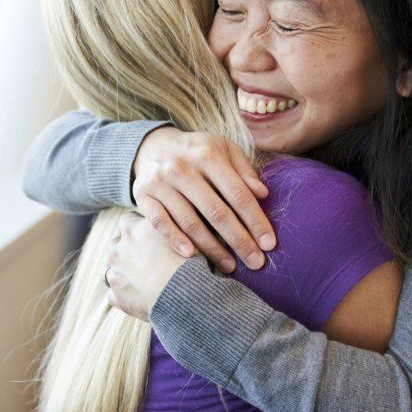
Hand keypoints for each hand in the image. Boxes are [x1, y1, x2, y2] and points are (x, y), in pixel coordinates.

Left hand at [104, 212, 188, 321]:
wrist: (186, 296)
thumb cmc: (191, 262)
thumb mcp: (187, 235)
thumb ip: (173, 227)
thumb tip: (176, 221)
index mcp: (133, 229)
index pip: (128, 220)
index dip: (140, 227)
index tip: (152, 236)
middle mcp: (118, 249)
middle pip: (116, 243)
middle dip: (127, 249)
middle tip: (147, 258)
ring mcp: (114, 274)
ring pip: (111, 268)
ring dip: (123, 271)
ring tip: (144, 279)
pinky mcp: (116, 297)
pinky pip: (115, 294)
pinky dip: (125, 295)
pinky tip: (141, 297)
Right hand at [132, 126, 273, 272]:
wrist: (155, 145)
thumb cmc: (199, 153)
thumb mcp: (224, 150)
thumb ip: (244, 170)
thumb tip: (262, 193)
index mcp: (208, 154)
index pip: (237, 194)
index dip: (255, 221)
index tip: (269, 243)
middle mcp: (181, 168)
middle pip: (216, 212)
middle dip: (239, 240)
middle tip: (255, 262)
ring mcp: (160, 182)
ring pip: (190, 222)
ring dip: (212, 248)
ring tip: (230, 265)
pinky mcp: (143, 196)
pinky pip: (160, 223)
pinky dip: (175, 240)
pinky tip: (192, 255)